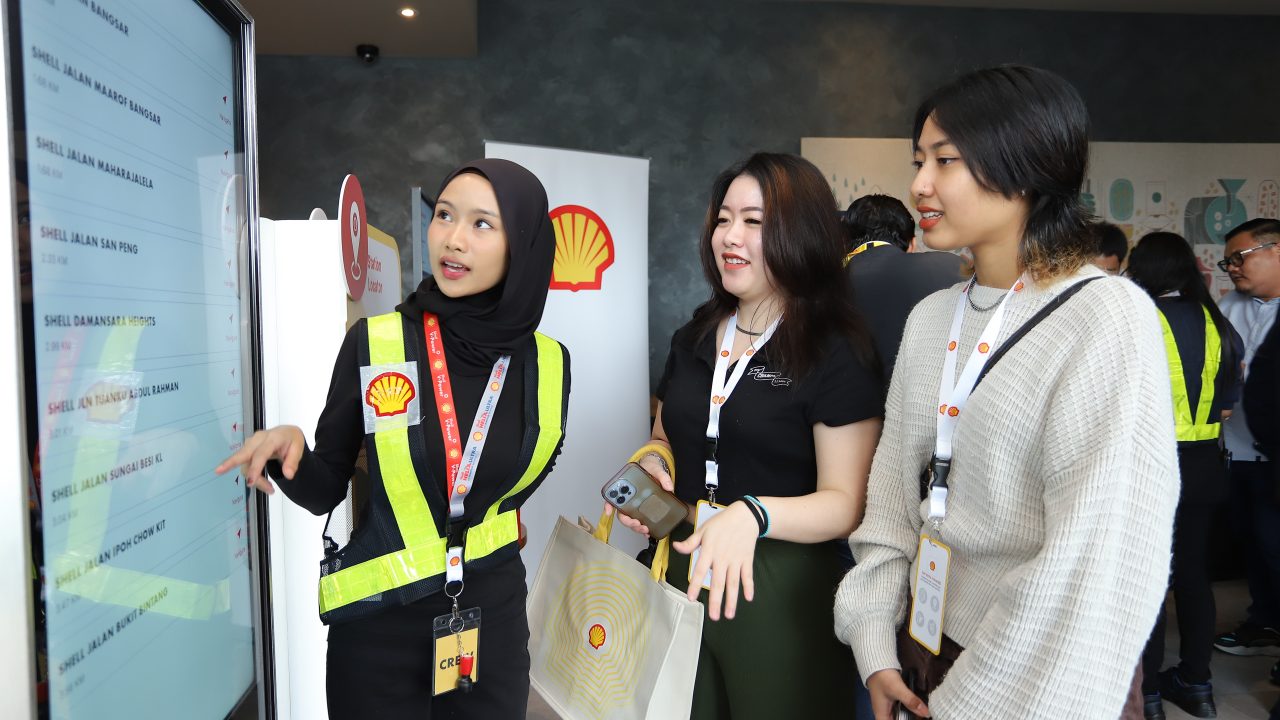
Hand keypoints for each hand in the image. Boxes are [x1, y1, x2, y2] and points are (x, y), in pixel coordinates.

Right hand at [214, 425, 305, 494]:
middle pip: (243, 453)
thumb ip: (293, 461)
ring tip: (270, 490)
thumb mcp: (299, 448)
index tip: (251, 482)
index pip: (261, 453)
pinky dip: (253, 476)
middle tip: (218, 471)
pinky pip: (246, 465)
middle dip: (230, 462)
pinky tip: (263, 484)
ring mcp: (251, 444)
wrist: (286, 434)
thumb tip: (288, 475)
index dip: (255, 468)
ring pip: (245, 464)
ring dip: (254, 478)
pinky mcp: (247, 450)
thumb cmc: (291, 440)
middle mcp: (258, 439)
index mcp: (273, 437)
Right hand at [612, 452, 678, 537]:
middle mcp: (628, 498)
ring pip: (629, 519)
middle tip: (636, 523)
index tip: (609, 512)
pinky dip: (641, 529)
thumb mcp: (657, 470)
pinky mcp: (642, 510)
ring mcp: (634, 506)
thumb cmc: (651, 469)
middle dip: (627, 521)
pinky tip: (648, 532)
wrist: (656, 472)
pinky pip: (639, 521)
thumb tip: (669, 487)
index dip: (608, 504)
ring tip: (644, 530)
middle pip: (621, 512)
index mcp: (626, 486)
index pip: (612, 496)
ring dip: (634, 527)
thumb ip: (662, 477)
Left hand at [672, 501, 756, 620]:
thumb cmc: (721, 523)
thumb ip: (690, 542)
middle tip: (714, 617)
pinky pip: (748, 575)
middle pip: (718, 582)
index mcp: (709, 551)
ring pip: (733, 583)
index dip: (696, 585)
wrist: (745, 515)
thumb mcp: (703, 530)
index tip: (691, 598)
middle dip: (716, 601)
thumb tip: (675, 547)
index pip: (700, 570)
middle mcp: (722, 558)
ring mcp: (736, 560)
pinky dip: (749, 586)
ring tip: (729, 614)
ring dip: (732, 599)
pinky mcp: (747, 559)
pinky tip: (748, 599)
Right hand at [867, 669, 929, 718]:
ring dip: (911, 715)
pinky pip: (904, 709)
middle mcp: (885, 714)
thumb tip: (926, 713)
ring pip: (902, 717)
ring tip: (923, 713)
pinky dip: (911, 709)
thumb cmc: (883, 678)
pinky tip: (920, 707)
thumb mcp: (898, 689)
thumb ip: (911, 701)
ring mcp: (890, 707)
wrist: (878, 662)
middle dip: (910, 719)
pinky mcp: (895, 700)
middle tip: (923, 716)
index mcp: (882, 716)